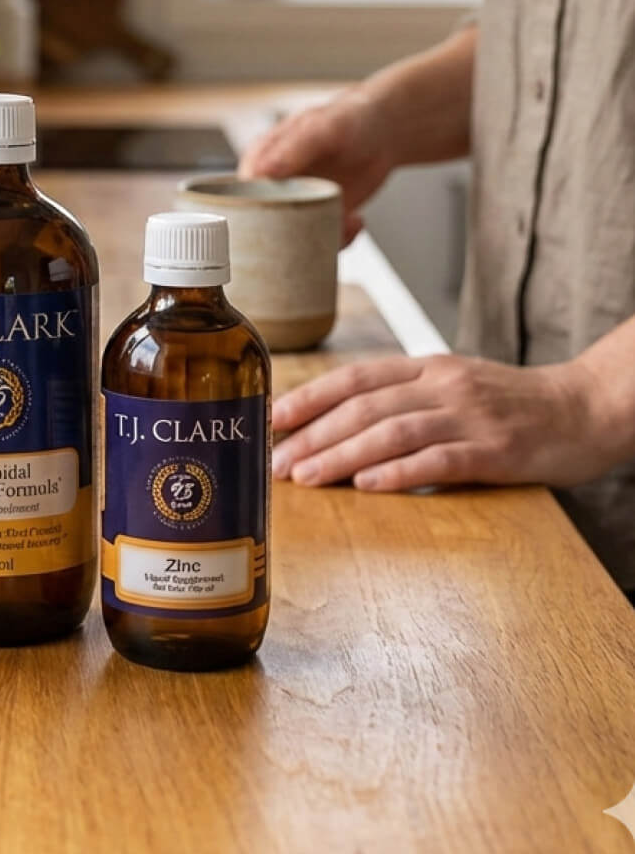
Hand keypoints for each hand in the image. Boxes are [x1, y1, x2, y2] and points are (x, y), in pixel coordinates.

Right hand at [238, 90, 395, 244]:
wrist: (382, 131)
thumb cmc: (346, 120)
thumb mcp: (319, 129)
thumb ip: (291, 149)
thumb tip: (260, 172)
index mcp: (259, 162)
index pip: (237, 197)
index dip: (247, 217)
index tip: (271, 225)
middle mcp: (273, 187)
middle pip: (261, 226)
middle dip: (286, 239)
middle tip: (316, 229)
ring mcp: (296, 205)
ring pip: (291, 240)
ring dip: (318, 240)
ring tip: (346, 221)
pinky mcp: (318, 218)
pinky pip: (318, 241)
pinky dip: (338, 240)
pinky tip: (355, 220)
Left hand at [271, 354, 616, 490]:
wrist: (584, 409)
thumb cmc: (509, 404)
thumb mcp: (451, 385)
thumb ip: (401, 397)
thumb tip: (336, 423)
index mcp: (426, 368)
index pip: (355, 378)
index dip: (309, 397)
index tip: (271, 419)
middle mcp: (442, 385)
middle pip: (364, 407)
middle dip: (313, 435)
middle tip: (275, 462)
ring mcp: (469, 417)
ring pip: (392, 432)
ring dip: (342, 455)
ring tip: (306, 477)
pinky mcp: (495, 451)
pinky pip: (439, 461)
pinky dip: (399, 473)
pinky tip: (368, 485)